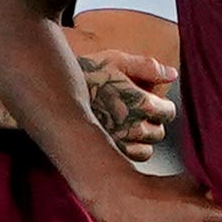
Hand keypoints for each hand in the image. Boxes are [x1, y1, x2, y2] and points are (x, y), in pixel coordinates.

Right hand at [86, 45, 177, 164]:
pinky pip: (129, 160)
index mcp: (142, 103)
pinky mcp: (106, 155)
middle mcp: (134, 127)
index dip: (161, 106)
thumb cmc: (82, 76)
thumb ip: (147, 66)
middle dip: (151, 123)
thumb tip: (171, 74)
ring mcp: (121, 144)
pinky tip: (117, 139)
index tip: (152, 103)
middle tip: (134, 114)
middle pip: (158, 132)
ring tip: (126, 128)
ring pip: (146, 150)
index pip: (168, 112)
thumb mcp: (115, 61)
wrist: (49, 96)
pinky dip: (127, 151)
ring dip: (141, 140)